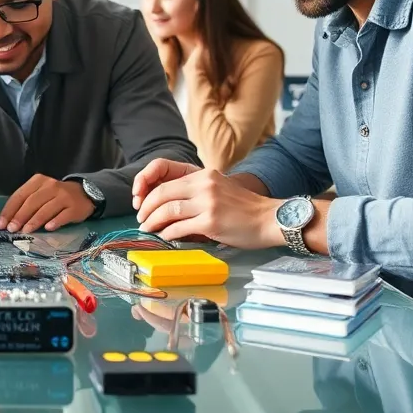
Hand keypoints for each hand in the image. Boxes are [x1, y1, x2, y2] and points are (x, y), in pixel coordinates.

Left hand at [0, 174, 95, 233]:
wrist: (83, 194)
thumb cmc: (54, 196)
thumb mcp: (39, 194)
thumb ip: (25, 204)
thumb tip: (8, 222)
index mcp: (38, 181)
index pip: (20, 195)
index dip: (9, 210)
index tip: (0, 224)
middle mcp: (51, 186)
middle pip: (32, 202)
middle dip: (19, 216)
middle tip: (11, 229)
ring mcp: (64, 196)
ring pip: (46, 209)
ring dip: (34, 221)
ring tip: (25, 231)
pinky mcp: (74, 207)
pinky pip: (63, 215)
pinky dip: (55, 222)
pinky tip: (48, 229)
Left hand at [134, 166, 280, 247]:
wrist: (270, 219)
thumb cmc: (245, 209)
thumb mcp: (219, 189)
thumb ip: (196, 192)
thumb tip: (168, 205)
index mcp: (204, 175)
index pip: (166, 180)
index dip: (149, 193)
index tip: (142, 204)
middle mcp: (204, 185)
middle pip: (162, 194)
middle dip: (146, 208)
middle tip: (141, 219)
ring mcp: (207, 203)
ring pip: (167, 211)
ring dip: (153, 222)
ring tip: (148, 229)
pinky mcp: (211, 222)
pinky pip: (179, 228)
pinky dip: (168, 234)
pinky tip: (165, 237)